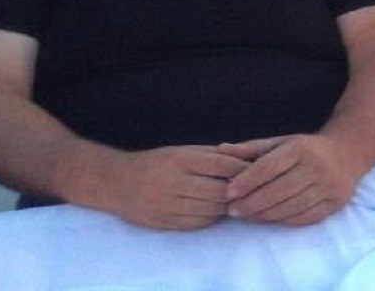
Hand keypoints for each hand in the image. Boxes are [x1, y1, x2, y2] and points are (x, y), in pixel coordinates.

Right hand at [97, 146, 249, 230]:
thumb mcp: (183, 151)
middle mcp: (175, 181)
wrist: (118, 183)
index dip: (243, 169)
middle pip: (220, 191)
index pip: (222, 165)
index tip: (256, 171)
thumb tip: (247, 157)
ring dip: (226, 206)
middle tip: (250, 190)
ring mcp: (169, 204)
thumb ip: (214, 155)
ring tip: (235, 200)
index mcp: (181, 159)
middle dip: (238, 191)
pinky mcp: (165, 222)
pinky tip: (215, 210)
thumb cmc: (158, 163)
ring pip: (211, 209)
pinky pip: (198, 223)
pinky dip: (212, 217)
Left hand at [219, 134, 360, 225]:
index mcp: (301, 148)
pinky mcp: (335, 203)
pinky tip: (269, 218)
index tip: (228, 192)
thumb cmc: (306, 148)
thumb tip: (221, 150)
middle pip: (278, 190)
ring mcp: (328, 186)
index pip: (268, 167)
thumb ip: (252, 149)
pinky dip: (284, 220)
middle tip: (232, 210)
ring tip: (247, 216)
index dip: (246, 181)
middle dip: (251, 203)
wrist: (348, 153)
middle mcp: (317, 166)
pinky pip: (305, 217)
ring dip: (265, 215)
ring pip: (290, 206)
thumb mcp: (281, 142)